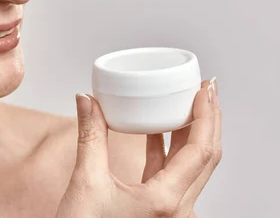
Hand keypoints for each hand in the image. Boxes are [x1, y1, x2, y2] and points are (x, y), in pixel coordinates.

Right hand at [56, 79, 221, 217]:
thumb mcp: (86, 182)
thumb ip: (89, 137)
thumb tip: (87, 101)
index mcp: (165, 202)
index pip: (201, 151)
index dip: (207, 115)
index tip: (204, 89)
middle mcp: (177, 209)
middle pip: (207, 156)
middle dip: (209, 118)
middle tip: (204, 88)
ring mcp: (171, 211)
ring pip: (193, 165)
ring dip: (193, 132)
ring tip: (187, 102)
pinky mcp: (159, 210)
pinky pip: (174, 173)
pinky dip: (170, 148)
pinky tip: (158, 128)